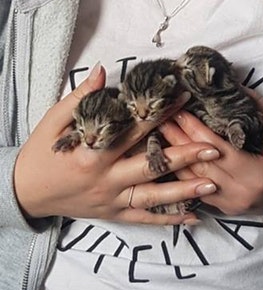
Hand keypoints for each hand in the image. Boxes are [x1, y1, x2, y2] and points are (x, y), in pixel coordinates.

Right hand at [13, 64, 220, 224]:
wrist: (22, 194)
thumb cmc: (40, 154)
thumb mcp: (54, 122)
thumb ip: (81, 98)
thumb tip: (104, 70)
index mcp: (93, 154)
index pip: (135, 131)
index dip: (162, 115)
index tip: (186, 101)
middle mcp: (106, 179)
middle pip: (152, 166)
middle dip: (185, 156)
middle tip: (214, 147)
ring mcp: (111, 200)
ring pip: (154, 197)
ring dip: (185, 190)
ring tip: (213, 183)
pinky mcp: (113, 214)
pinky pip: (144, 219)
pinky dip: (169, 219)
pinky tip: (193, 217)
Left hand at [158, 89, 262, 216]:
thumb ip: (257, 106)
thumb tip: (232, 85)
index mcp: (255, 173)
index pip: (214, 149)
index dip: (194, 129)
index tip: (178, 110)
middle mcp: (239, 193)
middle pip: (197, 166)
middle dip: (176, 141)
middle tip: (158, 120)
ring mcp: (231, 205)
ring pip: (192, 182)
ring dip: (173, 159)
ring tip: (157, 138)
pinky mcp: (227, 210)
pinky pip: (198, 193)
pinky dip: (183, 176)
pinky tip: (170, 161)